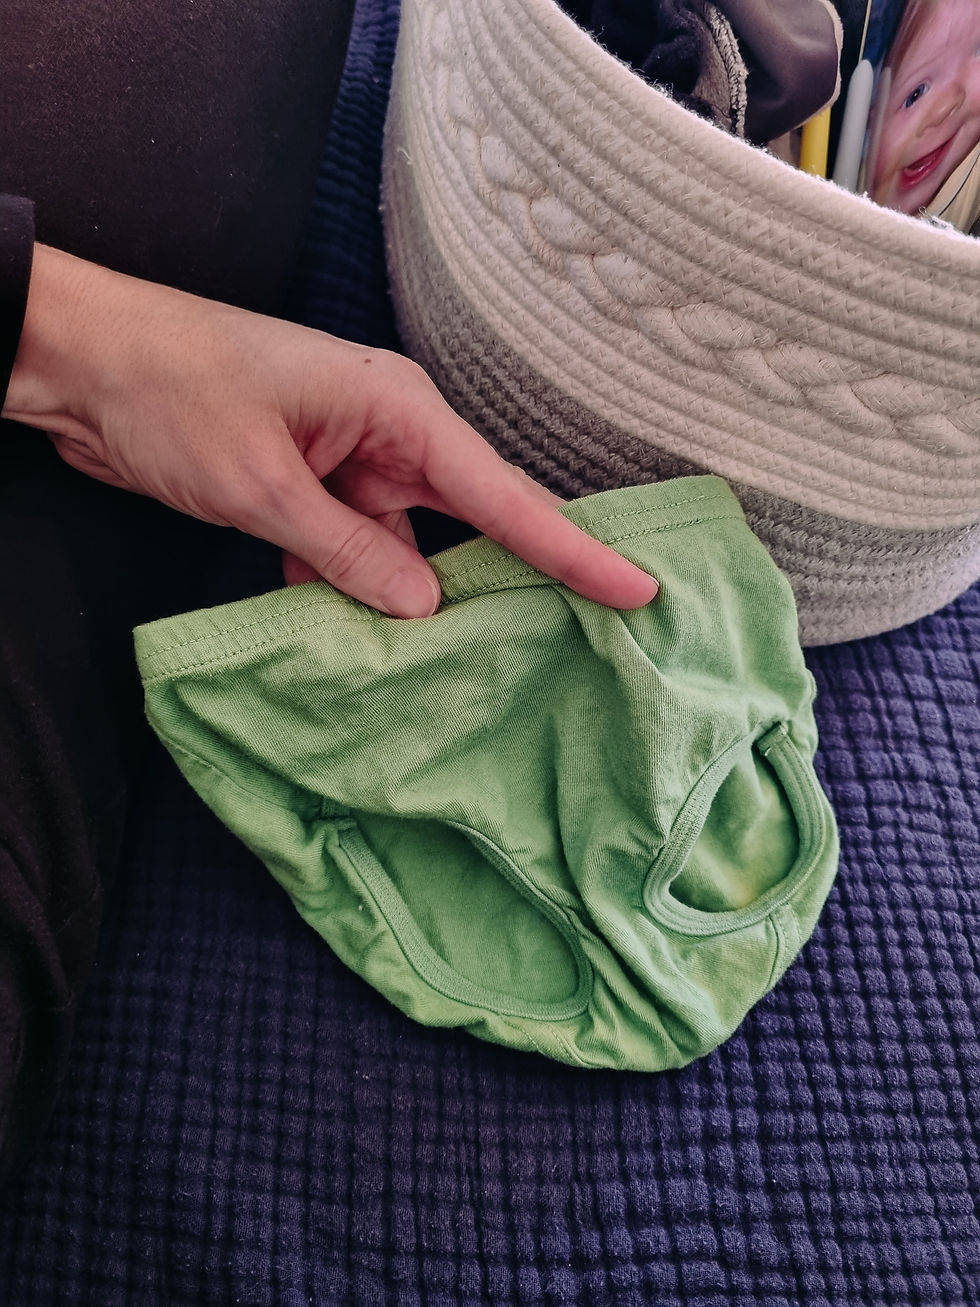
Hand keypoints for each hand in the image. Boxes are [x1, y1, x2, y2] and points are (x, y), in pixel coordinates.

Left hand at [4, 245, 658, 616]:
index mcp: (397, 410)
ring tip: (460, 667)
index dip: (573, 548)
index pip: (503, 493)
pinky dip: (354, 596)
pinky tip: (360, 645)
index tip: (637, 587)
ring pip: (409, 550)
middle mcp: (389, 435)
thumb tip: (424, 606)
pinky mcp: (313, 491)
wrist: (84, 364)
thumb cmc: (173, 394)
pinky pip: (357, 555)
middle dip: (519, 578)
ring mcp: (351, 465)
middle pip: (475, 521)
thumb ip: (348, 550)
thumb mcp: (262, 484)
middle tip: (585, 638)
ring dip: (416, 603)